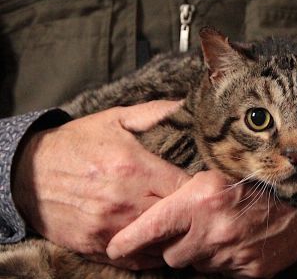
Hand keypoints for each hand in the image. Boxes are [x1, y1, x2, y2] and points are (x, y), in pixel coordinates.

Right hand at [12, 100, 189, 269]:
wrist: (27, 171)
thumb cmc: (77, 143)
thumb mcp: (115, 119)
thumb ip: (156, 113)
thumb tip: (189, 106)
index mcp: (134, 167)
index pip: (185, 187)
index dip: (197, 187)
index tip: (200, 185)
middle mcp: (124, 201)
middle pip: (175, 216)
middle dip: (187, 211)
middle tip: (192, 205)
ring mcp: (109, 227)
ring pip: (159, 241)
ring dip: (171, 233)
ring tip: (176, 222)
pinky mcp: (95, 245)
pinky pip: (136, 259)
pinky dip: (150, 252)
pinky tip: (154, 238)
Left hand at [107, 170, 296, 276]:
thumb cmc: (259, 175)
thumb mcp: (218, 168)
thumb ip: (185, 184)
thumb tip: (156, 197)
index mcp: (199, 198)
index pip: (149, 228)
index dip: (127, 241)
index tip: (115, 247)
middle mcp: (212, 230)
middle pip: (170, 255)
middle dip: (175, 244)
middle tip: (194, 227)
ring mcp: (232, 254)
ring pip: (196, 264)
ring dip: (202, 252)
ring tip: (222, 229)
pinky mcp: (250, 270)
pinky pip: (222, 272)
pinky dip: (225, 260)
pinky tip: (239, 241)